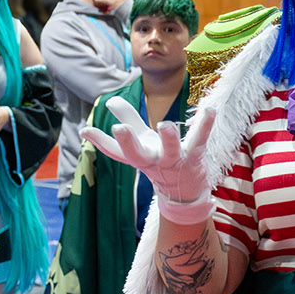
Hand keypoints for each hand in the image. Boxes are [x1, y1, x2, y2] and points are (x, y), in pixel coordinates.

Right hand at [81, 96, 216, 223]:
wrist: (185, 193)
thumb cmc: (158, 160)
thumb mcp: (142, 142)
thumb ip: (128, 119)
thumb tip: (109, 100)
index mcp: (137, 156)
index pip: (114, 151)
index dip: (99, 140)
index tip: (86, 130)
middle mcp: (152, 160)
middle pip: (137, 154)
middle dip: (128, 141)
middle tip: (119, 129)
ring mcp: (174, 159)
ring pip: (170, 149)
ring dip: (168, 138)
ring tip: (166, 125)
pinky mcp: (195, 155)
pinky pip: (199, 139)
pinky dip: (204, 124)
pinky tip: (209, 109)